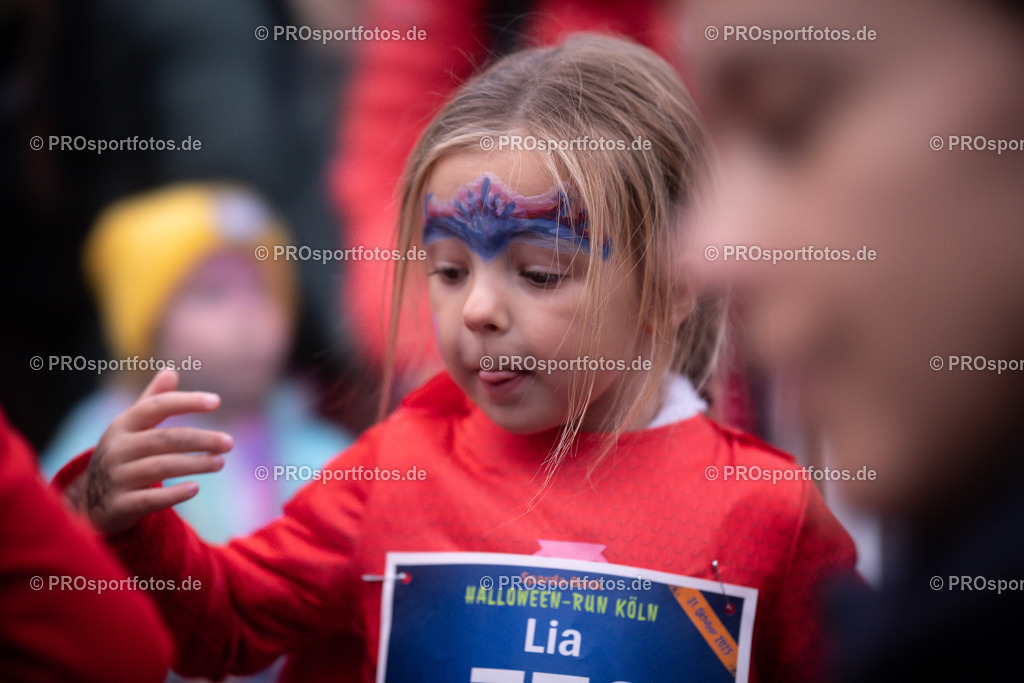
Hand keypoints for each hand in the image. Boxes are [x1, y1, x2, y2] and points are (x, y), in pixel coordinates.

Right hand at [77, 369, 232, 532]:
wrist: (90, 501)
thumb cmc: (122, 456)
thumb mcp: (131, 427)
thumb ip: (152, 401)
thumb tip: (171, 371)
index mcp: (122, 425)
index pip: (157, 406)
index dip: (186, 402)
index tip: (216, 401)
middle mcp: (117, 449)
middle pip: (165, 438)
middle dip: (201, 439)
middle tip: (229, 443)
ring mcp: (116, 478)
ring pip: (161, 467)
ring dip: (195, 464)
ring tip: (220, 463)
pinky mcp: (119, 505)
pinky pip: (149, 499)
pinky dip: (173, 493)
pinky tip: (195, 488)